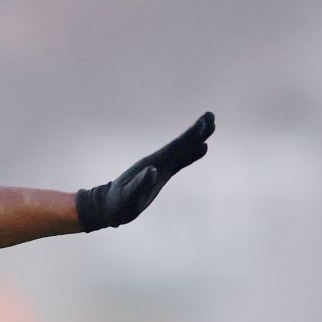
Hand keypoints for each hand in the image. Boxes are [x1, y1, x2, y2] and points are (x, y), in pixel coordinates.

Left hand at [75, 112, 214, 230]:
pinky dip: (191, 154)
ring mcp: (160, 167)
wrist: (109, 207)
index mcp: (153, 164)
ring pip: (183, 150)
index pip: (174, 147)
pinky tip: (202, 148)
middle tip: (212, 115)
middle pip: (181, 144)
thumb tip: (152, 170)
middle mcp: (158, 162)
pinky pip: (180, 161)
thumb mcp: (128, 197)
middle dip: (197, 131)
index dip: (189, 136)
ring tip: (212, 125)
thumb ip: (139, 184)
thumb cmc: (118, 204)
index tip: (203, 122)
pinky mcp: (161, 174)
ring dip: (197, 139)